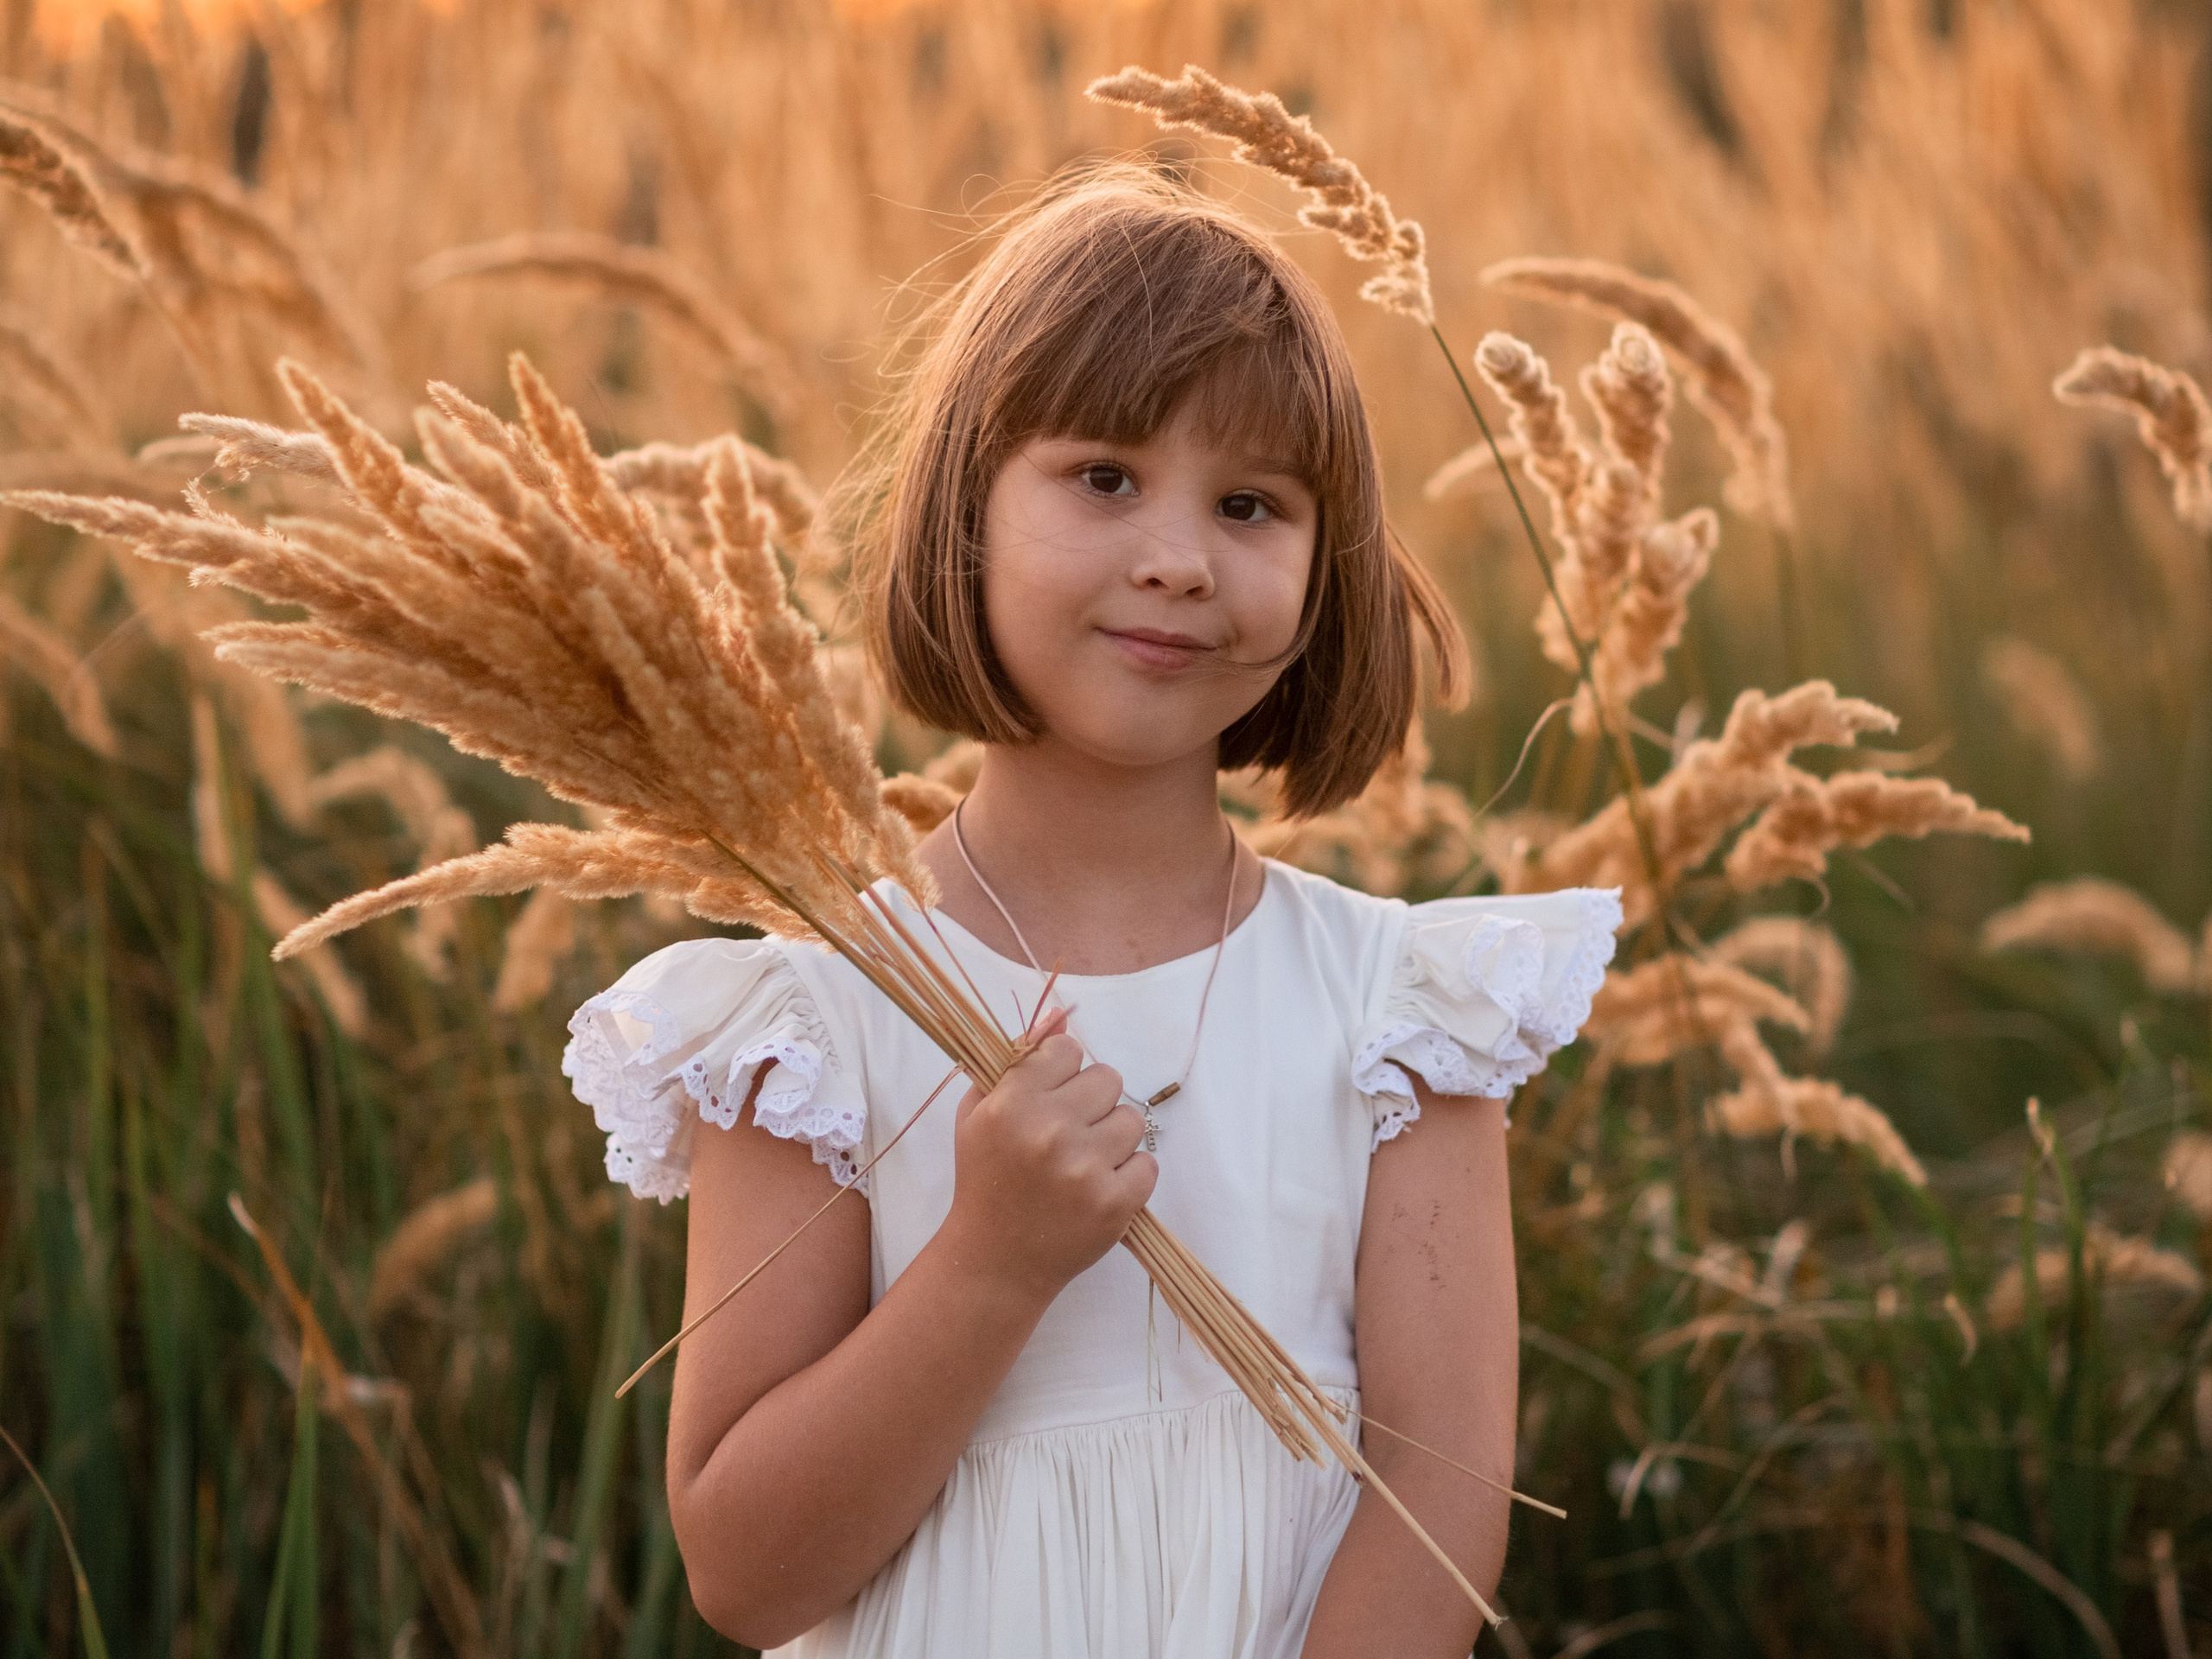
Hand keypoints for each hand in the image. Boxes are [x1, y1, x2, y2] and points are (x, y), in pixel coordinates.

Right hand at [938, 1007, 1158, 1303]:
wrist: (996, 1260)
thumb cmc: (985, 1180)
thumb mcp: (979, 1114)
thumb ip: (1017, 1061)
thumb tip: (1060, 1015)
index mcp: (1011, 1104)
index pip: (1067, 1050)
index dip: (1062, 1071)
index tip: (1052, 1096)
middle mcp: (1049, 1131)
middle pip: (1107, 1078)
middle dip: (1092, 1101)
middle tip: (1070, 1132)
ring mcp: (1084, 1169)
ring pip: (1131, 1119)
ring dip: (1113, 1138)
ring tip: (1083, 1162)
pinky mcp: (1114, 1204)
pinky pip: (1148, 1164)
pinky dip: (1129, 1175)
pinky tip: (1099, 1187)